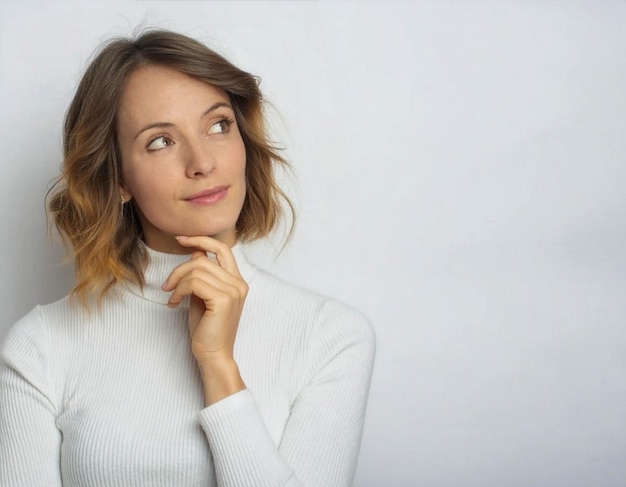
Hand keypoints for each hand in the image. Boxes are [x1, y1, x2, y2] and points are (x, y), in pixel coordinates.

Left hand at [162, 236, 247, 402]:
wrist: (213, 355)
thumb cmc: (206, 330)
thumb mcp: (202, 297)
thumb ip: (202, 276)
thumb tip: (195, 254)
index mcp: (237, 282)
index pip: (222, 249)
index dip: (201, 240)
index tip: (181, 240)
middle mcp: (239, 284)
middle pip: (203, 259)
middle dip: (179, 269)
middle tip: (167, 285)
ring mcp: (233, 291)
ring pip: (197, 270)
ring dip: (177, 282)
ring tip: (171, 297)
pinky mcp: (223, 300)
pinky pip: (194, 283)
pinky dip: (179, 290)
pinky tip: (175, 304)